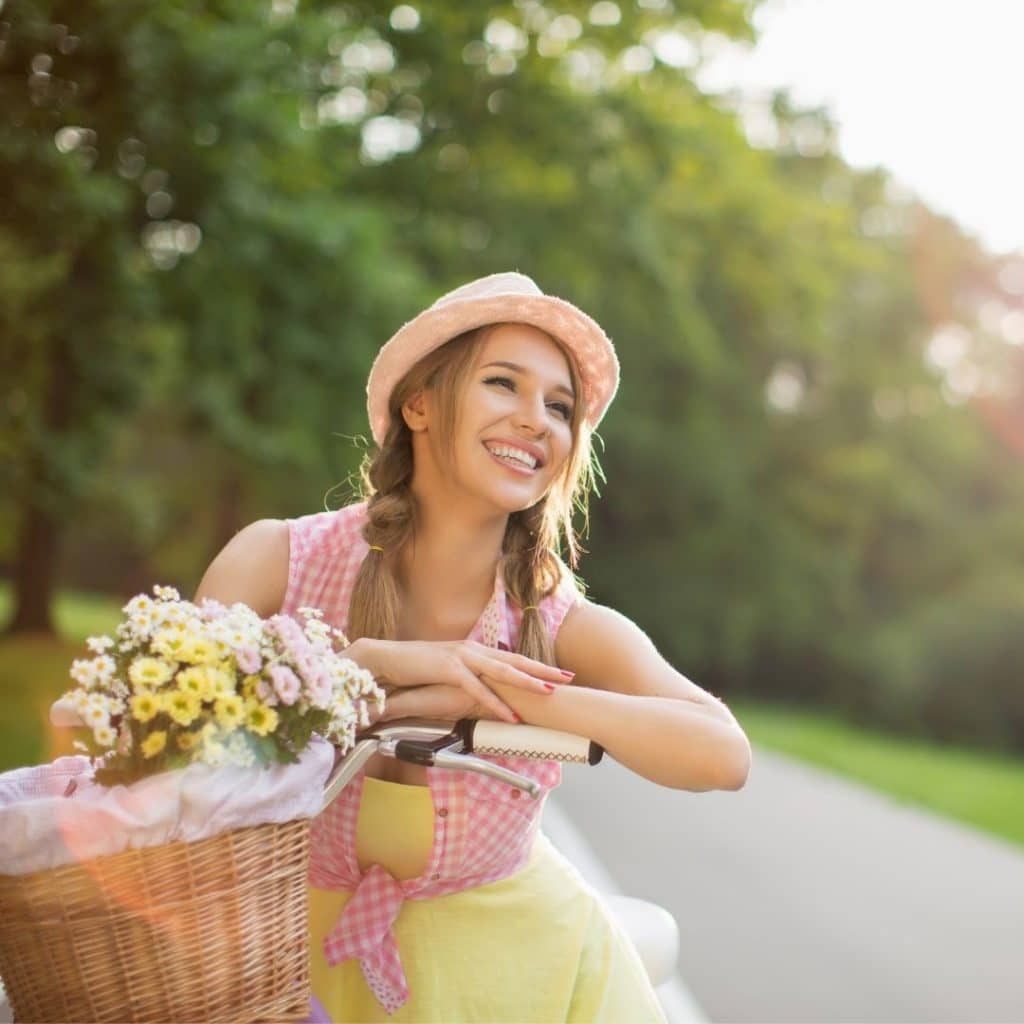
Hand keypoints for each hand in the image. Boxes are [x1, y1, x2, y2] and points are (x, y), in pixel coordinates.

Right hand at [348, 638, 568, 723]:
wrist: (385, 658)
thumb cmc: (414, 667)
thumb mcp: (446, 670)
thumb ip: (466, 675)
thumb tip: (482, 686)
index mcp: (473, 650)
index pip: (511, 658)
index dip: (536, 666)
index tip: (558, 672)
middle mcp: (471, 649)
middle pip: (515, 660)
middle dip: (543, 670)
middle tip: (568, 677)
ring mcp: (461, 657)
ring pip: (501, 671)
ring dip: (527, 683)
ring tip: (548, 693)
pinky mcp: (448, 669)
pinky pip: (477, 689)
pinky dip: (495, 702)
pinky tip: (509, 713)